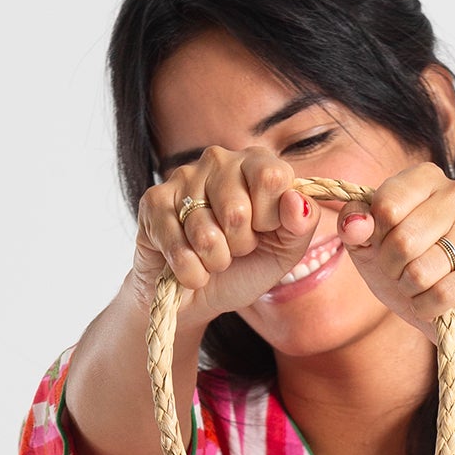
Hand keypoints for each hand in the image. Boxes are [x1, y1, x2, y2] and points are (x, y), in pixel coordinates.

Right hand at [131, 146, 319, 326]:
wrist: (197, 295)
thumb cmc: (243, 267)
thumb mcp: (283, 251)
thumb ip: (301, 225)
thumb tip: (297, 201)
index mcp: (257, 163)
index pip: (272, 177)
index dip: (270, 219)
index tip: (264, 231)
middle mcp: (219, 160)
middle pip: (237, 210)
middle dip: (240, 246)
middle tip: (235, 248)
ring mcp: (182, 177)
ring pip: (206, 233)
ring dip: (214, 261)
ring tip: (212, 256)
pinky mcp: (153, 202)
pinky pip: (178, 247)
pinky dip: (190, 271)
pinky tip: (190, 268)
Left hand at [334, 163, 454, 339]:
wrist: (444, 309)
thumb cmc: (405, 267)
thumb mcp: (367, 244)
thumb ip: (353, 225)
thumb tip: (355, 224)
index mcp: (426, 178)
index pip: (386, 206)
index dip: (376, 237)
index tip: (384, 244)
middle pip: (403, 240)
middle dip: (392, 268)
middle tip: (402, 272)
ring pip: (422, 271)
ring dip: (411, 290)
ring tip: (421, 286)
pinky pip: (443, 293)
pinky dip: (428, 307)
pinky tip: (435, 303)